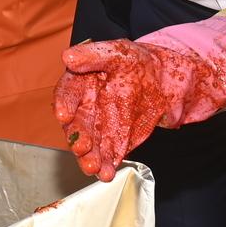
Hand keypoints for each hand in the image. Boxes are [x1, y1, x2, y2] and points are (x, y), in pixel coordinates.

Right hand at [55, 35, 225, 180]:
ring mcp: (98, 129)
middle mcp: (85, 109)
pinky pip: (107, 156)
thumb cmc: (136, 63)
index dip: (64, 104)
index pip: (67, 94)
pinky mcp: (113, 143)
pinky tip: (106, 174)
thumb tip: (68, 56)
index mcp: (80, 84)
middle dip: (77, 138)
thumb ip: (93, 55)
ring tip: (94, 167)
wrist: (161, 82)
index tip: (64, 114)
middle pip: (76, 126)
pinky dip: (105, 167)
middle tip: (82, 146)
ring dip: (88, 158)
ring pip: (89, 146)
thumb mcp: (117, 52)